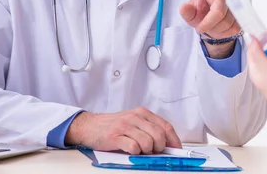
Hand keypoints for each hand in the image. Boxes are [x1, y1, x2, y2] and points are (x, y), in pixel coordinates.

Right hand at [65, 107, 181, 153]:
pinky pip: (133, 147)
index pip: (165, 126)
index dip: (173, 140)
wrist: (89, 126)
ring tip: (140, 150)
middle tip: (153, 151)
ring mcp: (125, 126)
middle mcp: (135, 117)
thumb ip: (148, 128)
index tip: (177, 149)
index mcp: (143, 113)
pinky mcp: (115, 136)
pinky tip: (130, 150)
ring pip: (147, 142)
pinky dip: (135, 152)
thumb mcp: (133, 122)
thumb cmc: (113, 126)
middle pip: (158, 135)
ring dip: (146, 151)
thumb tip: (167, 143)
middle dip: (159, 147)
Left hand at [180, 0, 240, 56]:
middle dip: (209, 23)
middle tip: (200, 28)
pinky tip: (219, 28)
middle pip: (219, 11)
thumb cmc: (200, 10)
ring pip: (227, 22)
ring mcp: (237, 4)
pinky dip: (224, 32)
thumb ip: (187, 11)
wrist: (210, 20)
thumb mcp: (190, 11)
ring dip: (216, 29)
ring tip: (210, 26)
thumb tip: (183, 8)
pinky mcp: (242, 16)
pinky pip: (233, 28)